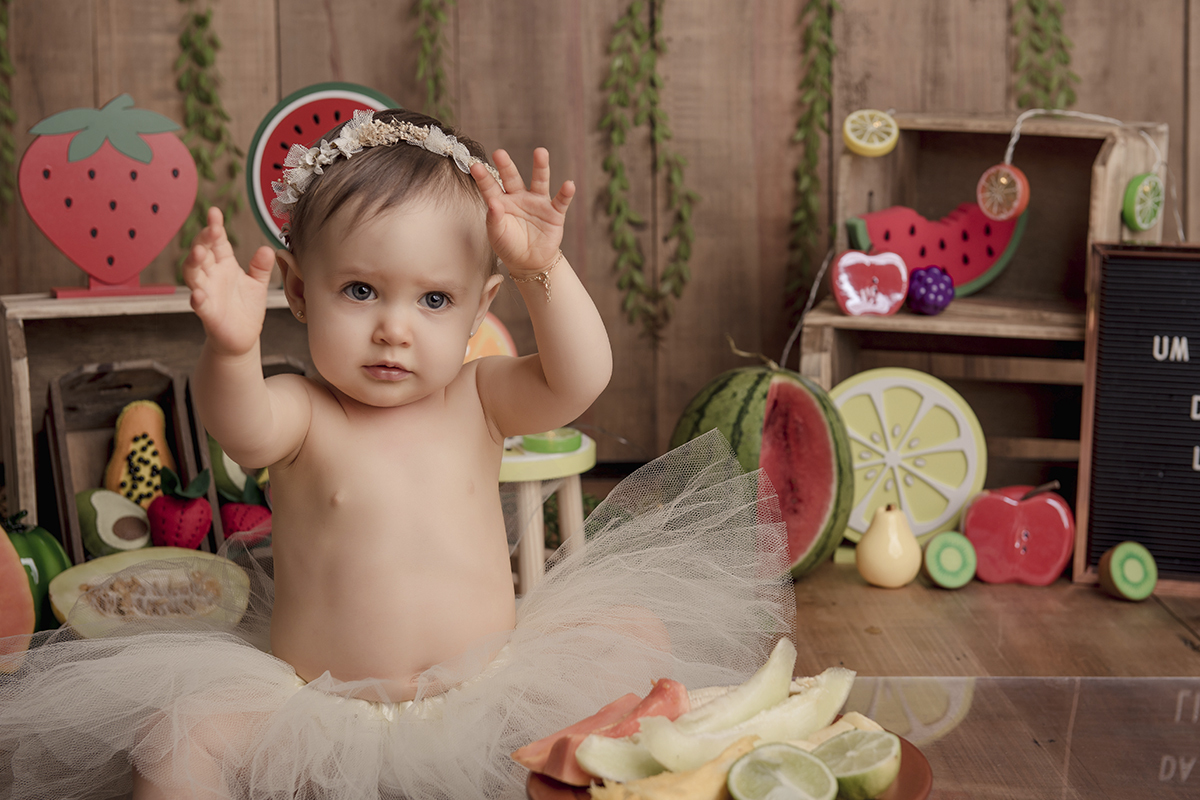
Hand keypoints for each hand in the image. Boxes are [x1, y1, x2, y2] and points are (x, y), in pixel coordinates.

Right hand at [183, 207, 274, 356]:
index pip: (217, 241)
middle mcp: (212, 275)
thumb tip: (267, 248)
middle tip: (211, 230)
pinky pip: (199, 304)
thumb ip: (261, 267)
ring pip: (193, 274)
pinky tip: (198, 293)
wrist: (243, 337)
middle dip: (203, 240)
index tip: (214, 212)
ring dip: (194, 263)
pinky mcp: (207, 313)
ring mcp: (207, 293)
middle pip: (202, 253)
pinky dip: (197, 298)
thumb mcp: (257, 284)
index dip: (215, 227)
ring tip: (199, 252)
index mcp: (224, 264)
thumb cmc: (247, 307)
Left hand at [470, 147, 573, 275]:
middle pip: (512, 178)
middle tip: (499, 153)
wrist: (529, 263)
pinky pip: (560, 201)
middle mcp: (519, 197)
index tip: (475, 166)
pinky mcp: (554, 213)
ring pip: (539, 181)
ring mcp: (537, 203)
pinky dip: (565, 193)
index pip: (490, 187)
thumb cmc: (509, 246)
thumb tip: (492, 202)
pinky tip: (568, 185)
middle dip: (506, 166)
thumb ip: (494, 219)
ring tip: (541, 152)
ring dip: (541, 167)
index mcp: (501, 201)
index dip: (483, 177)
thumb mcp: (497, 235)